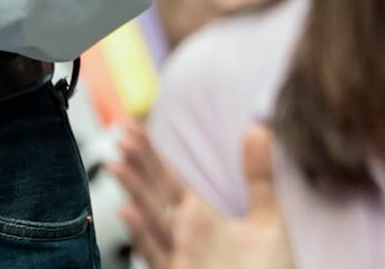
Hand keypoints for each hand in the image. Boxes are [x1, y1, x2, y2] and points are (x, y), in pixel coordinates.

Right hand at [112, 120, 292, 268]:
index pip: (168, 181)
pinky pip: (155, 255)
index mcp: (200, 218)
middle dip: (137, 168)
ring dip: (133, 195)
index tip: (133, 127)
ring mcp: (179, 257)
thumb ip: (259, 177)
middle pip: (153, 196)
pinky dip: (142, 235)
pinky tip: (130, 213)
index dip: (151, 156)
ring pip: (149, 222)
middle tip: (122, 138)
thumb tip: (258, 129)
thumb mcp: (267, 220)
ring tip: (117, 166)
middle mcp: (184, 236)